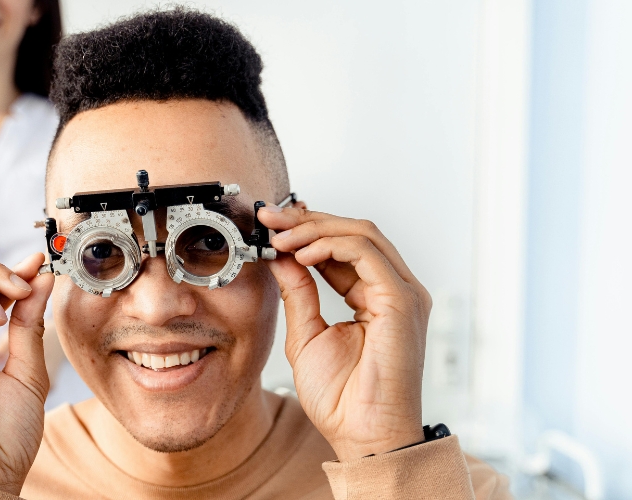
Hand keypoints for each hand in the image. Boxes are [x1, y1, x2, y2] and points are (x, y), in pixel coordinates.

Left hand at [258, 205, 430, 460]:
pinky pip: (366, 253)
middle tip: (269, 217)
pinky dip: (330, 245)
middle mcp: (394, 289)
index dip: (306, 230)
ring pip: (361, 234)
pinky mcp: (402, 300)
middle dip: (306, 220)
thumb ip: (298, 293)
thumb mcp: (306, 334)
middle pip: (353, 232)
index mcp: (375, 297)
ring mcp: (402, 293)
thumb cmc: (342, 398)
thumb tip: (281, 257)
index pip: (342, 247)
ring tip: (279, 237)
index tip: (269, 224)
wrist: (362, 435)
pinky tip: (300, 254)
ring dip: (314, 229)